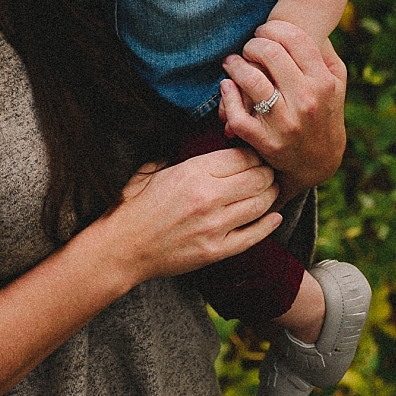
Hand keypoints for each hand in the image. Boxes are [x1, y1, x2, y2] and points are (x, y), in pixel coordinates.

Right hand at [102, 149, 279, 283]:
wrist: (121, 248)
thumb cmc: (135, 206)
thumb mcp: (156, 169)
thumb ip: (186, 156)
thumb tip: (211, 144)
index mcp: (194, 172)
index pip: (243, 156)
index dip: (255, 154)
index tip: (256, 157)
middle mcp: (208, 197)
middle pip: (259, 178)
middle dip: (267, 173)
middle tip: (268, 173)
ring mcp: (214, 226)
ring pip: (261, 204)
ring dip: (270, 196)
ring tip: (270, 191)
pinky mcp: (215, 251)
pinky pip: (253, 235)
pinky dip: (268, 224)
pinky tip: (274, 216)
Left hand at [219, 17, 349, 197]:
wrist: (319, 162)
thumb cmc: (324, 112)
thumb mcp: (337, 82)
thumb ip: (325, 52)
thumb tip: (306, 25)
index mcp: (323, 82)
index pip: (294, 39)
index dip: (273, 29)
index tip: (264, 32)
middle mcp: (306, 101)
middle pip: (270, 54)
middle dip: (253, 44)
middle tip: (248, 47)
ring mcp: (285, 123)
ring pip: (251, 80)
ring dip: (235, 65)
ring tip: (232, 62)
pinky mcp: (265, 141)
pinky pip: (237, 114)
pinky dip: (227, 95)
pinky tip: (227, 86)